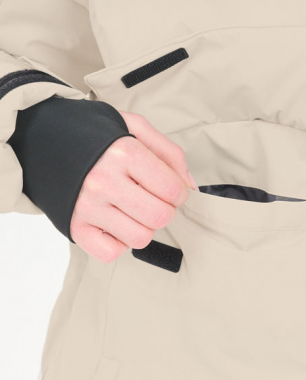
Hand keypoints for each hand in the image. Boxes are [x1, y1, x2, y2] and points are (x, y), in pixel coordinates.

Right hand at [69, 111, 198, 261]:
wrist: (42, 139)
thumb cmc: (95, 135)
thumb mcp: (133, 126)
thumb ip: (169, 153)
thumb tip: (190, 186)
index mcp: (122, 153)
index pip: (173, 190)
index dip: (178, 192)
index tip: (167, 187)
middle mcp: (103, 181)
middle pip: (160, 217)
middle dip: (163, 209)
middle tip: (148, 197)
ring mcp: (87, 207)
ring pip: (140, 238)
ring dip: (142, 226)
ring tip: (129, 208)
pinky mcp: (75, 227)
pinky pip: (112, 253)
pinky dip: (118, 243)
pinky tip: (113, 223)